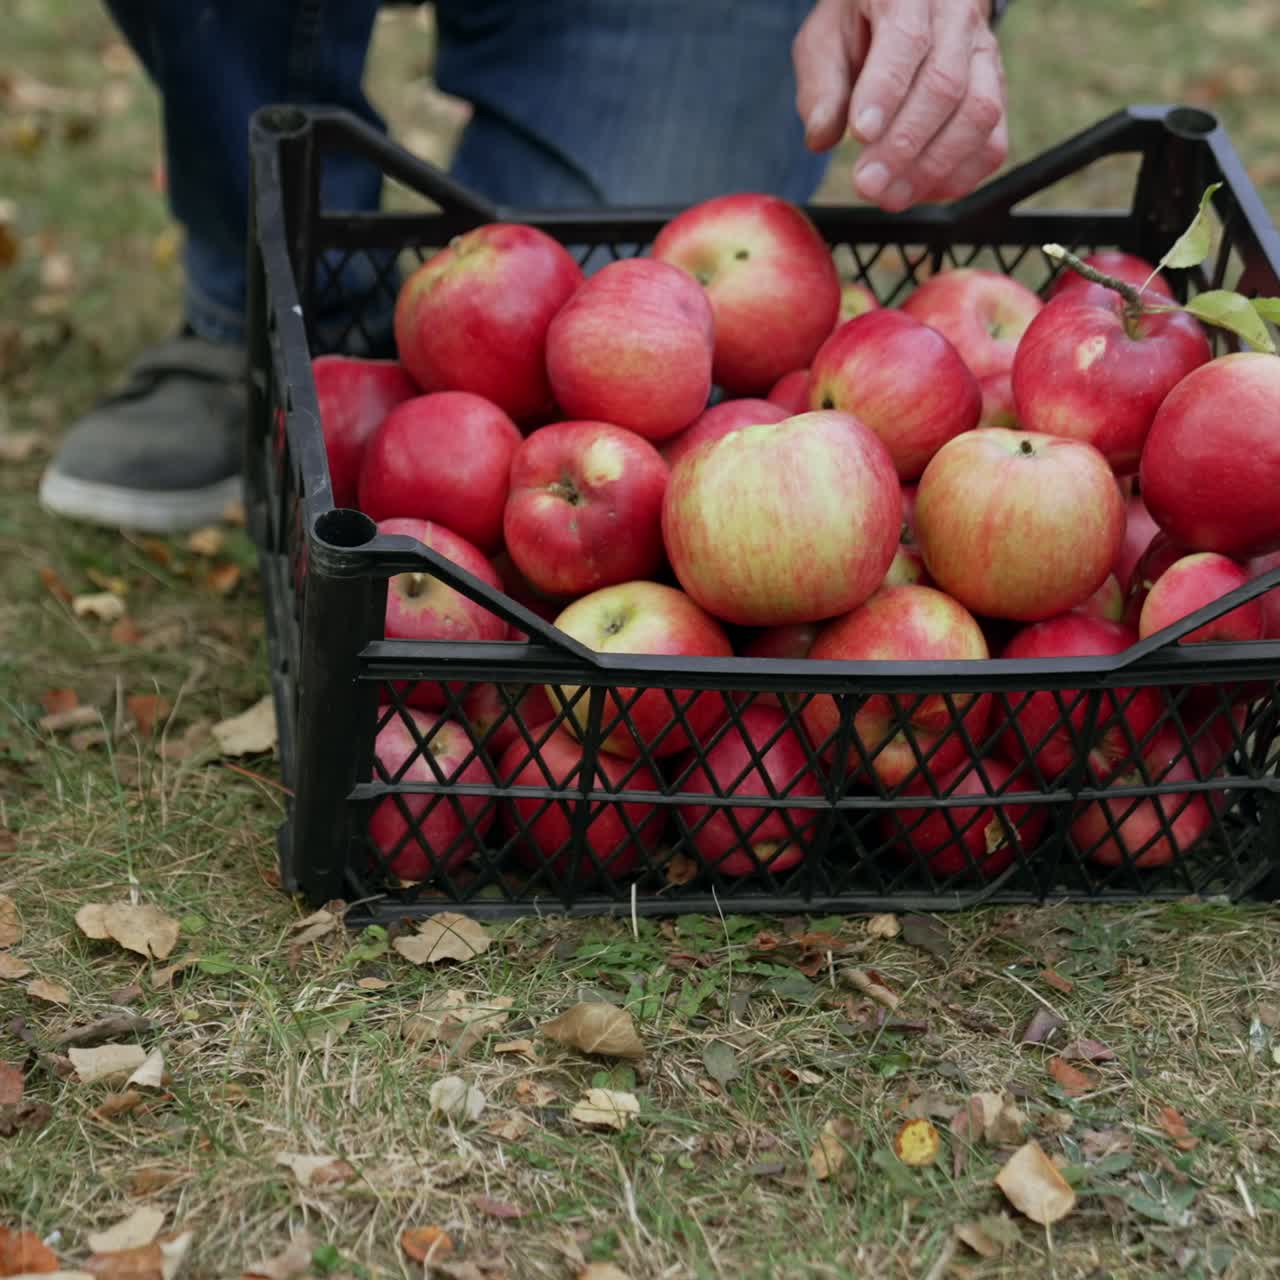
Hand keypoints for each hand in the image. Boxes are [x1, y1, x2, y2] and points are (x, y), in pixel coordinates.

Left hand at [792, 0, 1008, 210]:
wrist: (904, 6)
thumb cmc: (856, 26)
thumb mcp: (823, 42)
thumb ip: (821, 87)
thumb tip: (821, 136)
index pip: (907, 39)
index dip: (886, 91)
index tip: (861, 134)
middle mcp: (958, 15)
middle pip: (945, 85)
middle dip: (904, 145)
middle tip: (867, 184)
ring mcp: (985, 53)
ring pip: (979, 114)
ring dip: (932, 167)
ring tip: (890, 196)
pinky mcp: (997, 92)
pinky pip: (993, 142)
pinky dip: (959, 177)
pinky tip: (920, 191)